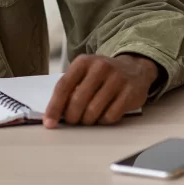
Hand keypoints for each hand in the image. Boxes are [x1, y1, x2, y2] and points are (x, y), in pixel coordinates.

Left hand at [43, 54, 157, 127]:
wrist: (134, 69)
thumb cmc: (102, 76)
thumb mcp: (84, 74)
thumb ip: (70, 89)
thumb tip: (54, 114)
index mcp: (83, 62)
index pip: (63, 86)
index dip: (54, 107)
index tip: (49, 123)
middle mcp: (100, 67)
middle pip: (77, 101)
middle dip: (72, 117)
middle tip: (73, 121)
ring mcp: (116, 79)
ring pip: (93, 111)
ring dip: (87, 120)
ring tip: (89, 117)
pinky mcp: (130, 93)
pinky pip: (110, 116)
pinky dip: (103, 121)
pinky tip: (104, 115)